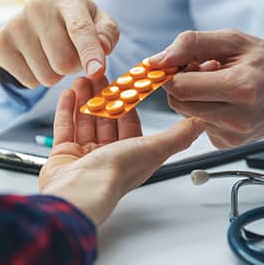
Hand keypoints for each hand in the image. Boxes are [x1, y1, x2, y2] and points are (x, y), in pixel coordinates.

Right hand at [0, 0, 119, 87]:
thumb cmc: (77, 19)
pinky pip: (29, 82)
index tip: (96, 71)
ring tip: (54, 55)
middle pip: (64, 62)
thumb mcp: (99, 21)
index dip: (89, 52)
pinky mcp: (0, 42)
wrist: (40, 15)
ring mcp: (14, 23)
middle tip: (72, 54)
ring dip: (56, 74)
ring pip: (47, 76)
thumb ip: (108, 34)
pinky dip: (38, 78)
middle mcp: (37, 5)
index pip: (80, 28)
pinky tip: (37, 59)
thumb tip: (102, 48)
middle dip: (74, 66)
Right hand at [39, 76, 205, 224]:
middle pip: (106, 119)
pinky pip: (65, 128)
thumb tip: (200, 123)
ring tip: (83, 77)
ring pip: (85, 120)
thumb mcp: (153, 149)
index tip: (123, 80)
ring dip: (85, 98)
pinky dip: (67, 110)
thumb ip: (177, 136)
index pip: (130, 121)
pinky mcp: (63, 156)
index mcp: (132, 155)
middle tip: (99, 73)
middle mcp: (108, 156)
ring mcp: (84, 156)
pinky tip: (69, 93)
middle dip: (102, 95)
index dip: (127, 100)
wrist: (80, 191)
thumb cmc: (116, 173)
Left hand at [148, 30, 263, 148]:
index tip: (178, 63)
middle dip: (182, 83)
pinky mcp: (227, 144)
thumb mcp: (234, 40)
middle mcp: (237, 117)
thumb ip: (192, 44)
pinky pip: (198, 124)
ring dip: (193, 97)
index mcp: (240, 88)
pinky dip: (204, 110)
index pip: (181, 87)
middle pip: (179, 102)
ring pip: (186, 114)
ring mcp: (232, 135)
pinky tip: (224, 100)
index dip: (172, 73)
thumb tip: (158, 59)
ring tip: (218, 84)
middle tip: (203, 69)